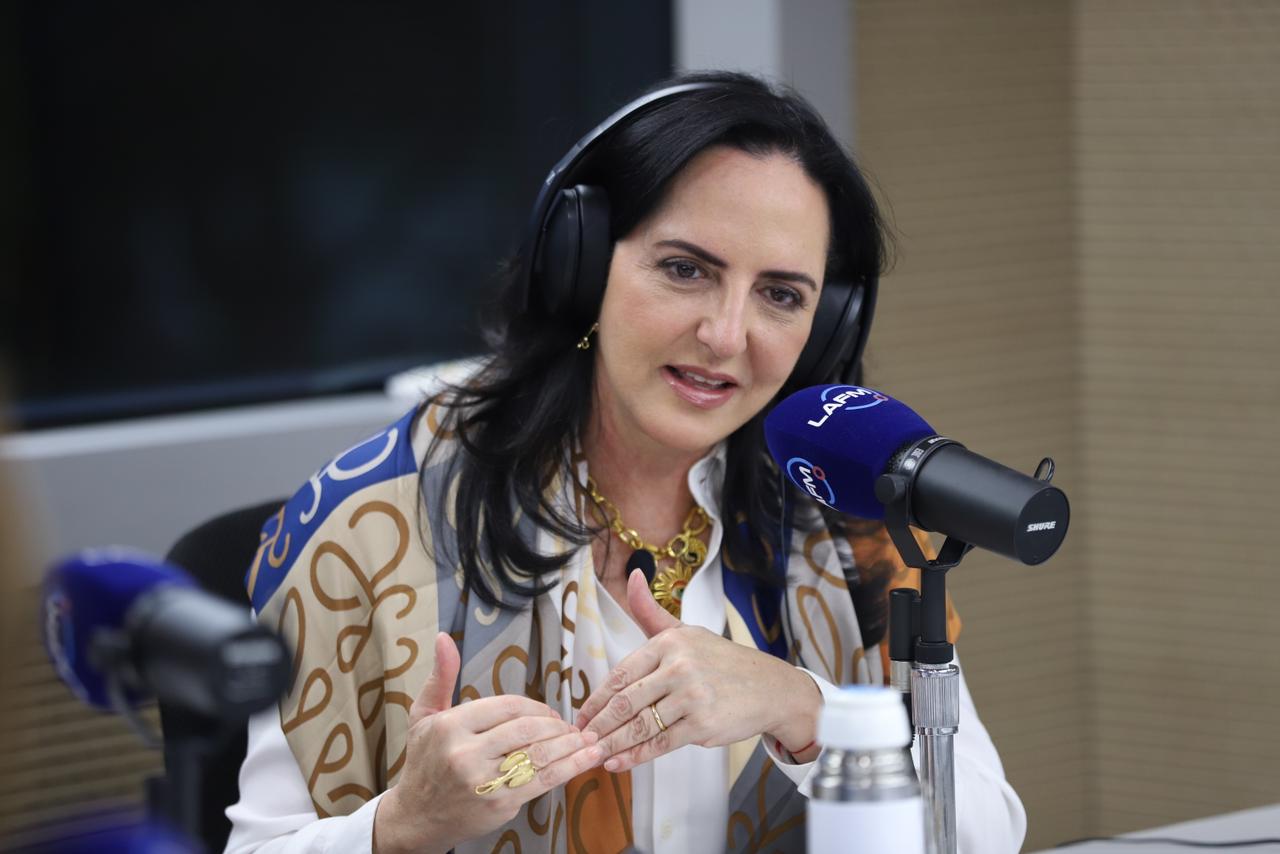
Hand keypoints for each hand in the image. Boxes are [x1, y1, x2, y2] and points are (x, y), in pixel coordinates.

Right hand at [374, 632, 606, 853]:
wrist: (416, 817)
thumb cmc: (424, 762)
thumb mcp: (424, 716)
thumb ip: (440, 677)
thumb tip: (444, 637)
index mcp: (451, 726)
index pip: (507, 706)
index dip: (535, 706)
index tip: (548, 712)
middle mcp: (465, 753)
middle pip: (527, 729)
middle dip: (555, 725)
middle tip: (568, 726)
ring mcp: (483, 781)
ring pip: (539, 754)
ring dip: (569, 744)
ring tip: (585, 738)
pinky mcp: (500, 803)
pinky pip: (544, 780)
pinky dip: (572, 766)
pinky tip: (589, 756)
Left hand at [574, 570, 822, 773]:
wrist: (770, 687)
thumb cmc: (721, 660)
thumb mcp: (685, 631)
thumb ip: (650, 611)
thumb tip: (632, 575)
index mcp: (670, 642)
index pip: (621, 674)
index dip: (597, 699)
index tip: (581, 715)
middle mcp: (679, 667)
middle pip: (626, 701)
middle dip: (599, 725)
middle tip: (581, 739)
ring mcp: (692, 697)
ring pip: (640, 725)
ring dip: (612, 744)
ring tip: (594, 755)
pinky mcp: (702, 725)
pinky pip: (661, 743)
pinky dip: (636, 756)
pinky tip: (619, 763)